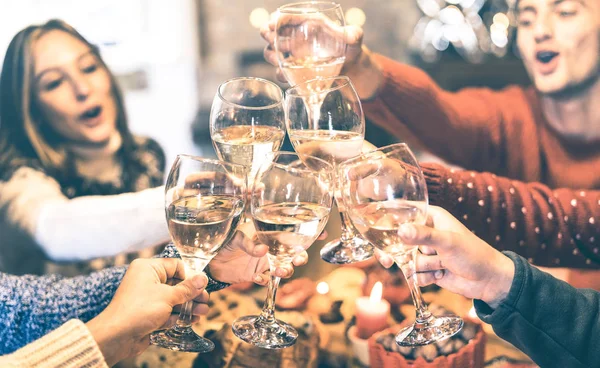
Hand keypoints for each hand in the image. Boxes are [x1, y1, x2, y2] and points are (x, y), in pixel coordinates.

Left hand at [86, 258, 208, 365]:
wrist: (116, 337)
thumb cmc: (138, 311)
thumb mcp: (167, 297)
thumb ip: (187, 288)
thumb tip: (203, 279)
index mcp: (148, 268)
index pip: (176, 266)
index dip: (190, 275)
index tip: (203, 285)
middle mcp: (148, 280)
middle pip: (177, 283)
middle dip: (192, 293)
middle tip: (205, 300)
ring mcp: (148, 298)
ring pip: (174, 299)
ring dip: (189, 306)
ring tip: (202, 312)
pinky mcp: (150, 313)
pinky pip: (168, 311)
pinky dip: (179, 315)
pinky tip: (191, 320)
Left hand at [207, 221, 308, 285]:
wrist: (210, 261)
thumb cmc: (223, 241)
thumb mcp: (235, 237)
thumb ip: (249, 243)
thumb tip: (263, 250)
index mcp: (268, 234)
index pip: (291, 231)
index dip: (308, 232)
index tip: (322, 233)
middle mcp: (270, 248)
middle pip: (293, 253)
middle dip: (300, 257)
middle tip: (298, 260)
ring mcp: (265, 263)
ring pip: (284, 268)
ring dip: (285, 271)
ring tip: (278, 272)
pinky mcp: (256, 275)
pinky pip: (267, 280)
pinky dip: (265, 281)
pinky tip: (257, 279)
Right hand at [260, 19, 379, 98]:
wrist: (348, 66)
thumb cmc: (349, 46)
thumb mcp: (354, 38)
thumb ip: (354, 34)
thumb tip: (352, 36)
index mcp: (306, 23)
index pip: (286, 16)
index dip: (276, 19)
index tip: (273, 24)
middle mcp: (295, 36)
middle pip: (270, 32)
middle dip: (267, 35)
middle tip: (272, 40)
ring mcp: (292, 53)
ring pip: (271, 52)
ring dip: (271, 55)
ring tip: (278, 61)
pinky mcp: (294, 69)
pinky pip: (281, 72)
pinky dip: (280, 74)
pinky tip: (286, 76)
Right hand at [395, 206, 514, 308]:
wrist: (489, 281)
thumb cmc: (474, 254)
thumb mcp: (448, 242)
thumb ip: (424, 236)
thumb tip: (400, 230)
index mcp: (430, 217)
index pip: (403, 212)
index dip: (387, 219)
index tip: (372, 227)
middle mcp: (426, 232)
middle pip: (397, 238)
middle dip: (395, 251)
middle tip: (387, 260)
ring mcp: (426, 251)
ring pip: (406, 259)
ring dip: (421, 266)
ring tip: (440, 266)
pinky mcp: (428, 269)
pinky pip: (414, 274)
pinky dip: (425, 277)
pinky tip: (441, 275)